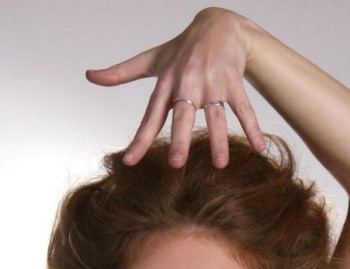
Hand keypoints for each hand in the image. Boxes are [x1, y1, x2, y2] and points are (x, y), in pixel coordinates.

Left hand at [86, 8, 264, 166]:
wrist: (218, 23)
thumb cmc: (183, 48)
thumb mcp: (152, 59)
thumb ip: (121, 73)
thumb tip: (89, 76)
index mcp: (166, 83)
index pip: (150, 115)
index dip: (139, 138)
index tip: (129, 161)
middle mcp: (187, 84)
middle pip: (182, 115)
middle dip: (180, 139)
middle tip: (176, 163)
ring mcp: (212, 83)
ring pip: (215, 115)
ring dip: (219, 140)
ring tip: (220, 165)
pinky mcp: (233, 81)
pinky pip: (243, 107)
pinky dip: (252, 127)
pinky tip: (259, 148)